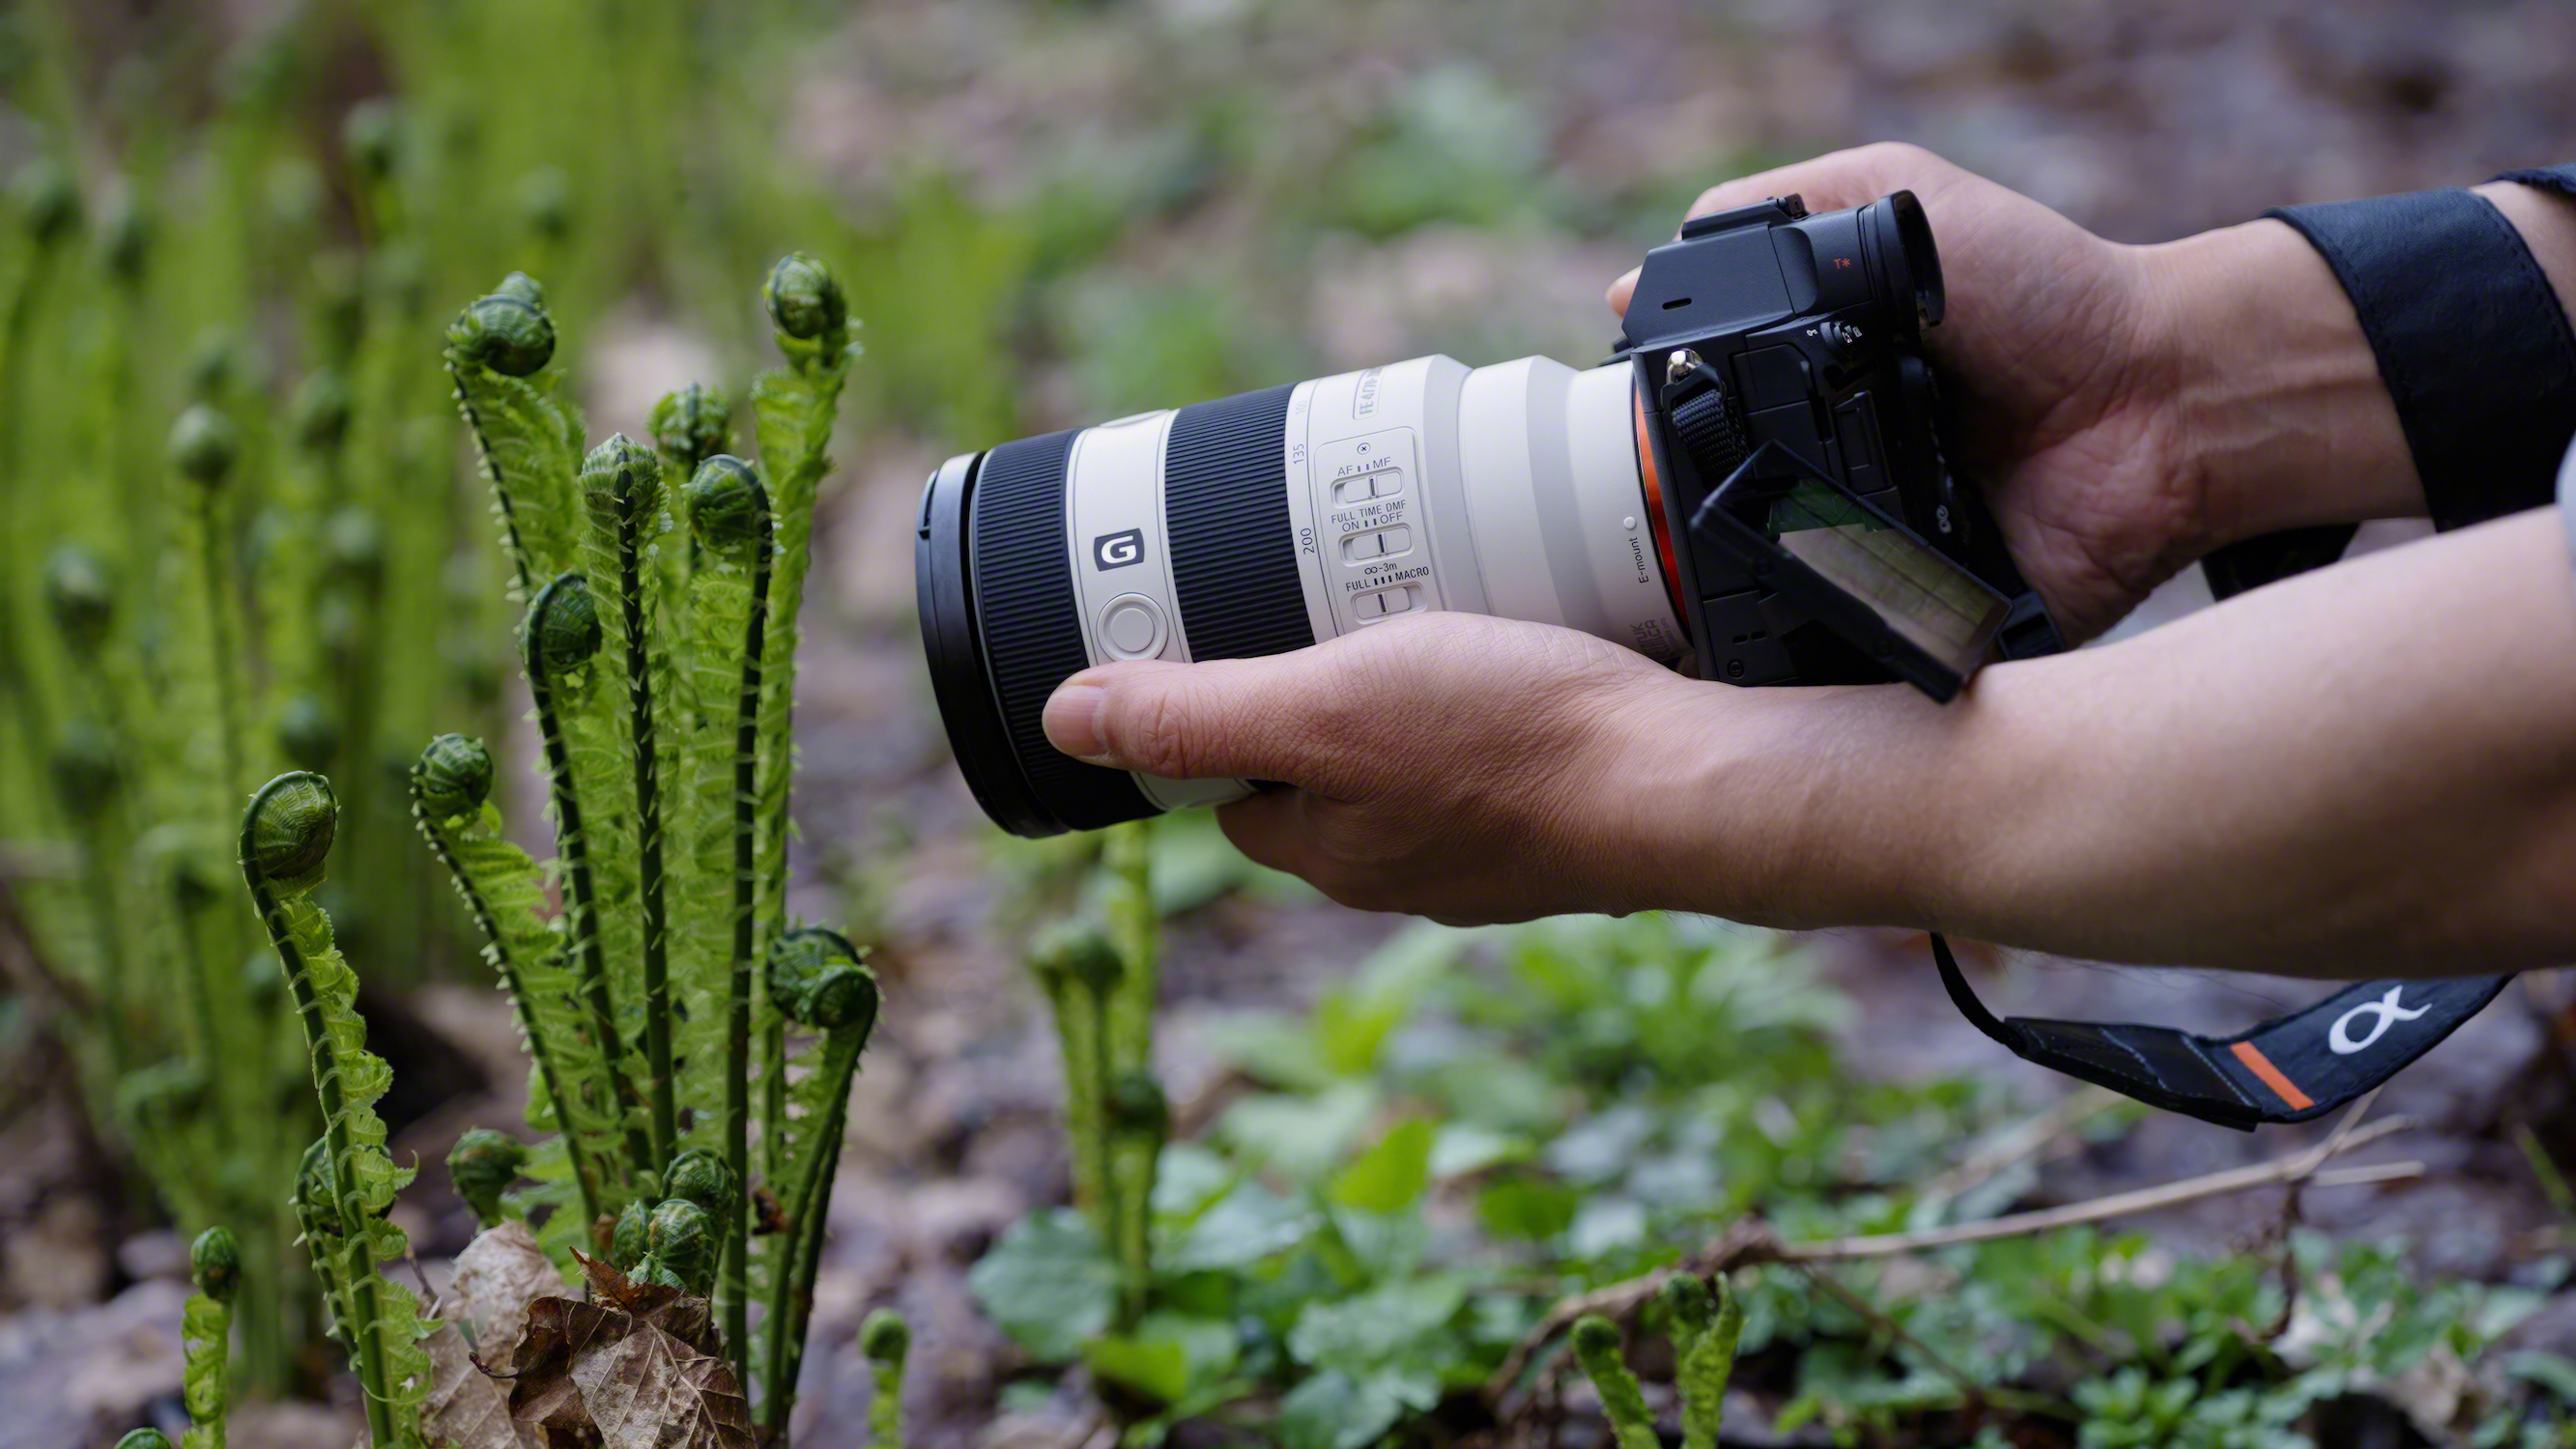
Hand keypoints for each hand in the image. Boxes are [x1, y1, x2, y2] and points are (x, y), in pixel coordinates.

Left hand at [1042, 612, 1726, 924]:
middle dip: (1324, 698)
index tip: (1241, 643)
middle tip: (1348, 608)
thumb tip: (1065, 719)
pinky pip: (1498, 758)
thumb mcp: (1325, 706)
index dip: (1220, 720)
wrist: (1691, 781)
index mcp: (1331, 853)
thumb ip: (1195, 716)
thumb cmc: (1511, 744)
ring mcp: (1491, 850)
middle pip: (1323, 776)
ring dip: (1412, 698)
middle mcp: (1403, 868)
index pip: (1233, 790)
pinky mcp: (1563, 816)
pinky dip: (1495, 710)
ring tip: (1436, 618)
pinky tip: (1522, 657)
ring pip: (1415, 765)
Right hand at [1614, 143, 2193, 640]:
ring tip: (1688, 614)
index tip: (1607, 470)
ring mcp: (1878, 564)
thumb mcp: (1894, 200)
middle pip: (1716, 537)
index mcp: (1810, 396)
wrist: (2163, 394)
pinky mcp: (1932, 629)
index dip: (1652, 454)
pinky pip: (1858, 665)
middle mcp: (1833, 484)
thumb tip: (1625, 293)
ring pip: (1771, 610)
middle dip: (1674, 553)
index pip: (1702, 436)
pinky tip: (1781, 652)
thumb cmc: (2044, 289)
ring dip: (1735, 612)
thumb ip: (1772, 216)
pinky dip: (1825, 668)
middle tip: (1636, 558)